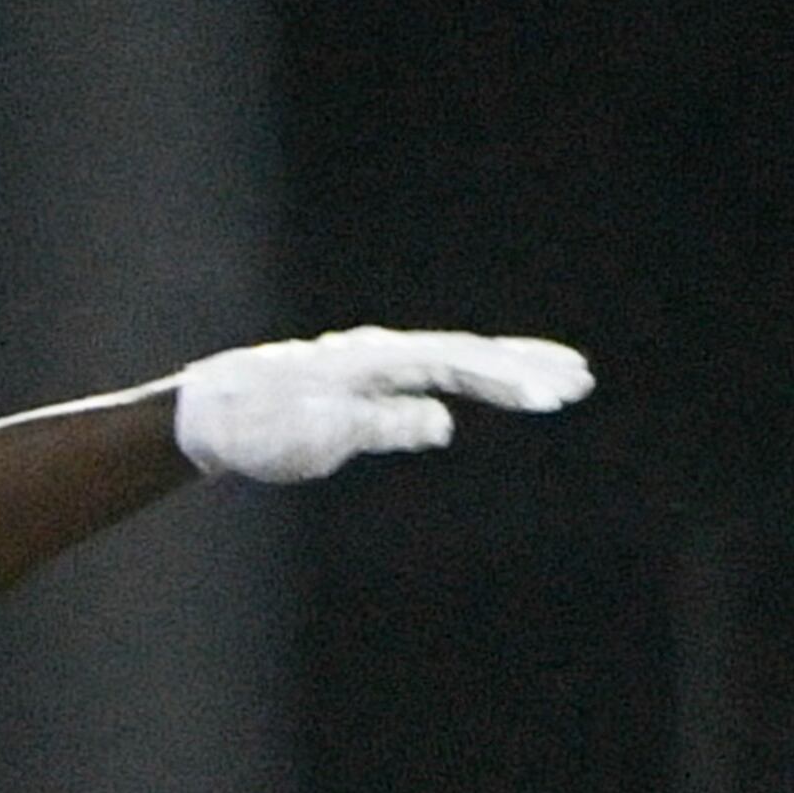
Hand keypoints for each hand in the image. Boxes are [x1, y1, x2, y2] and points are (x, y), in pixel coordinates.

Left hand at [173, 328, 592, 483]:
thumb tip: (441, 423)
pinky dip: (476, 374)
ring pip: (457, 357)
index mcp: (375, 363)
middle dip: (525, 367)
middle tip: (581, 381)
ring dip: (510, 366)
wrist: (212, 410)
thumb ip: (377, 427)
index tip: (550, 395)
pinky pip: (437, 371)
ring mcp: (378, 362)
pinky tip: (499, 385)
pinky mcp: (371, 378)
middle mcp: (383, 353)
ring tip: (563, 378)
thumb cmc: (257, 430)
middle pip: (468, 352)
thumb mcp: (312, 440)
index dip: (507, 380)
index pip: (457, 365)